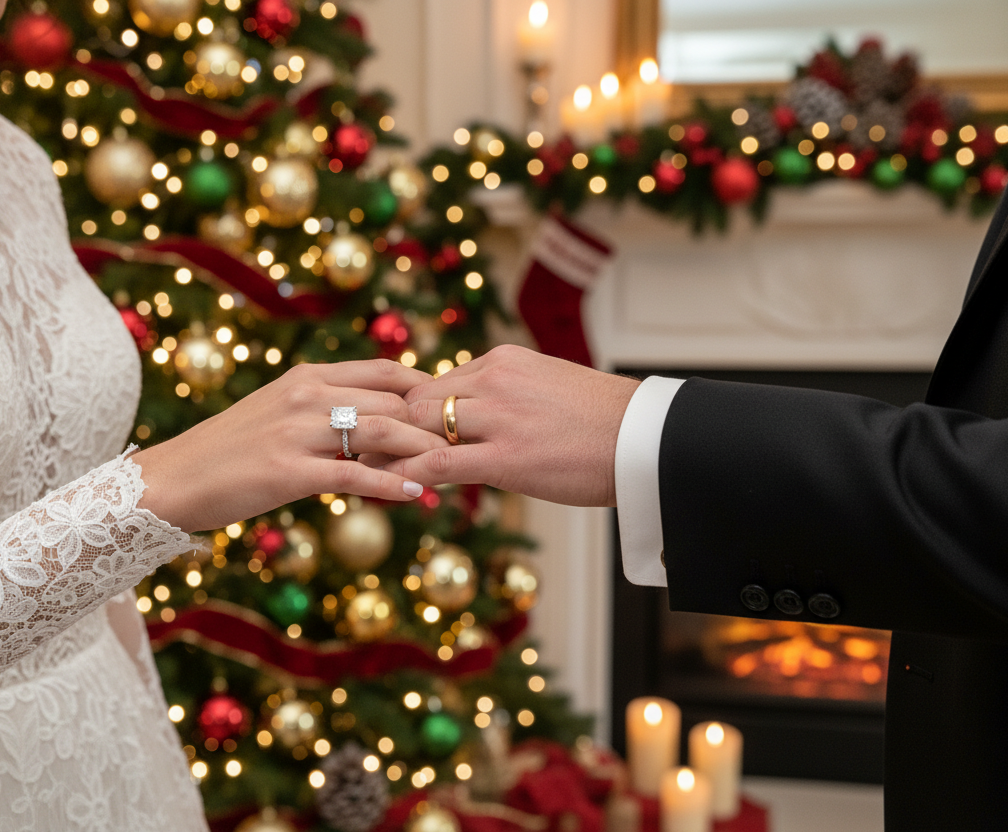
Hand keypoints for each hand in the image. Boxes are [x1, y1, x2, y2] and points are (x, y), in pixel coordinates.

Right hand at [132, 359, 444, 530]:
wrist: (175, 480)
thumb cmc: (229, 452)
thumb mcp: (279, 415)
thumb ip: (324, 410)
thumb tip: (376, 420)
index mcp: (306, 377)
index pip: (383, 370)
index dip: (425, 387)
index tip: (452, 408)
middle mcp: (306, 395)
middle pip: (391, 398)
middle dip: (432, 421)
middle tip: (465, 440)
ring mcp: (298, 431)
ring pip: (381, 430)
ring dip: (422, 450)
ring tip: (452, 465)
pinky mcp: (289, 470)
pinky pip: (355, 473)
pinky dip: (392, 483)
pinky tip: (418, 493)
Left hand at [370, 345, 640, 505]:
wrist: (645, 439)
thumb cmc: (601, 421)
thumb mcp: (545, 388)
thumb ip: (504, 395)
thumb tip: (472, 415)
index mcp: (503, 361)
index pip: (435, 383)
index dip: (408, 412)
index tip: (387, 431)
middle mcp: (495, 381)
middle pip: (419, 402)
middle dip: (390, 430)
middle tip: (362, 452)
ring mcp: (499, 417)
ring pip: (422, 429)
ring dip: (394, 453)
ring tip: (367, 473)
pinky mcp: (506, 456)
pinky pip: (439, 464)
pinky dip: (410, 476)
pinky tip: (394, 491)